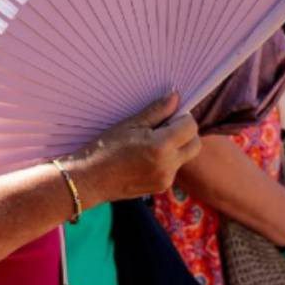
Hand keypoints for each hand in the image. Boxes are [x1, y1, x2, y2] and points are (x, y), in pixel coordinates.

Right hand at [71, 93, 201, 201]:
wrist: (88, 180)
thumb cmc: (105, 149)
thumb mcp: (131, 124)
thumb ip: (158, 111)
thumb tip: (176, 97)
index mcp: (161, 146)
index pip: (191, 126)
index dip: (182, 118)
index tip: (168, 116)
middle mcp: (168, 165)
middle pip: (195, 144)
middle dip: (185, 133)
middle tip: (163, 128)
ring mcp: (165, 179)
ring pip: (185, 156)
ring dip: (177, 147)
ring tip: (151, 143)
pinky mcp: (161, 187)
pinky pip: (174, 168)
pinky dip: (168, 160)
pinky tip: (146, 157)